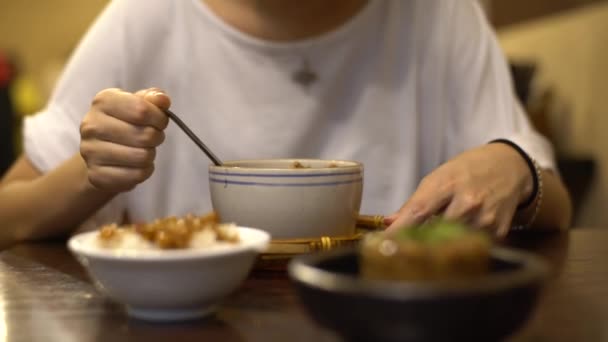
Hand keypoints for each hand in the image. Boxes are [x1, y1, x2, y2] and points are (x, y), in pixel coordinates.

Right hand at [80, 88, 170, 192]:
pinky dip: (144, 171)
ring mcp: (91, 152)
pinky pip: (136, 175)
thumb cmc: (124, 122)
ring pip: (142, 157)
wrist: (100, 151)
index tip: (160, 121)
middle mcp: (92, 125)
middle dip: (156, 137)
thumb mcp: (138, 103)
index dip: (159, 118)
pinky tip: (137, 165)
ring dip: (150, 155)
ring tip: (143, 150)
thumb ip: (153, 98)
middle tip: (152, 137)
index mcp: (103, 101)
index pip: (142, 110)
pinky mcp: (97, 175)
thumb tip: (162, 99)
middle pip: (145, 135)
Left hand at [385, 143, 533, 236]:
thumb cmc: (466, 171)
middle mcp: (468, 201)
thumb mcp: (438, 178)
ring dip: (443, 242)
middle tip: (410, 245)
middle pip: (436, 232)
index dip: (400, 229)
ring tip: (442, 234)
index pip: (419, 210)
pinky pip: (472, 247)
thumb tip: (389, 222)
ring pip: (453, 242)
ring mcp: (485, 217)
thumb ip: (415, 203)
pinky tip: (462, 234)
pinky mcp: (499, 231)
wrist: (509, 167)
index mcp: (447, 183)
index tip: (385, 243)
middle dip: (421, 239)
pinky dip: (462, 244)